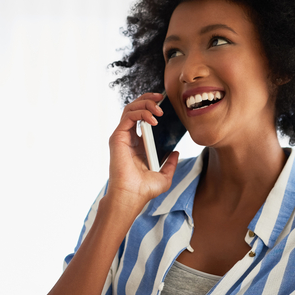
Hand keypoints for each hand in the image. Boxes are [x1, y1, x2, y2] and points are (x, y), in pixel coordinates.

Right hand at [106, 93, 179, 211]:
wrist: (132, 196)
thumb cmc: (144, 190)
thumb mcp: (164, 176)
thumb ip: (170, 164)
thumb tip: (176, 153)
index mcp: (137, 145)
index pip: (142, 118)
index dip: (151, 107)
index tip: (165, 105)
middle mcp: (128, 138)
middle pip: (134, 109)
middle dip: (148, 99)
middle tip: (161, 98)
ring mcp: (122, 137)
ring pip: (130, 109)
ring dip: (145, 103)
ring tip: (159, 110)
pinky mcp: (117, 137)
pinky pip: (128, 116)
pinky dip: (141, 113)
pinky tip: (153, 119)